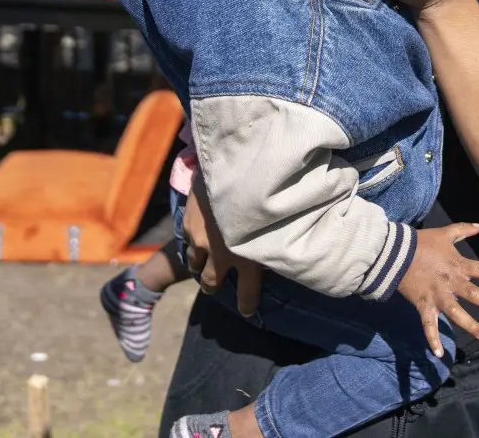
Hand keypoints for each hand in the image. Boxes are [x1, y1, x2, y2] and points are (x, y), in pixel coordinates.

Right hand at [182, 176, 263, 316]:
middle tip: (215, 285)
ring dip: (201, 264)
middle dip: (213, 286)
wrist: (234, 168)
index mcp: (250, 257)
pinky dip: (193, 240)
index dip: (246, 305)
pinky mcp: (189, 225)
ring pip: (195, 264)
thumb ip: (274, 237)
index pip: (247, 293)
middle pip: (212, 283)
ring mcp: (202, 241)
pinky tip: (198, 234)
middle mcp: (223, 254)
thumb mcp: (277, 219)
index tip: (246, 311)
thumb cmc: (266, 192)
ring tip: (205, 261)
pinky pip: (188, 240)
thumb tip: (290, 242)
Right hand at [396, 223, 478, 357]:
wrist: (395, 252)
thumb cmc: (421, 242)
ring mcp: (437, 295)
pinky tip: (439, 354)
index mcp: (458, 265)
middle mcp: (451, 282)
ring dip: (471, 325)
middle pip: (475, 294)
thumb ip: (463, 230)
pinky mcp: (423, 304)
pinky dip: (433, 340)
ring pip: (457, 313)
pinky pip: (428, 325)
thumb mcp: (445, 233)